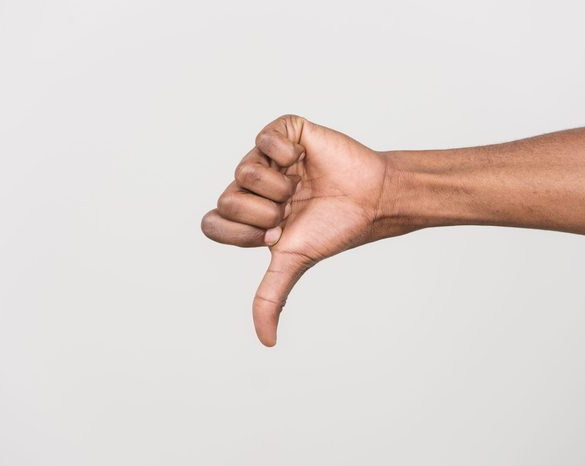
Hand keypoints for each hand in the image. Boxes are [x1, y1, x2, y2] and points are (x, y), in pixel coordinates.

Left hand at [201, 115, 411, 345]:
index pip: (212, 224)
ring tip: (302, 187)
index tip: (274, 233)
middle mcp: (251, 186)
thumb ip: (269, 297)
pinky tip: (304, 160)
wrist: (372, 199)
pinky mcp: (284, 132)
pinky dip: (286, 155)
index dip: (242, 232)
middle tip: (292, 209)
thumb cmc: (334, 229)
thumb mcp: (293, 263)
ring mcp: (266, 158)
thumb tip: (266, 342)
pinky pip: (264, 139)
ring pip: (243, 171)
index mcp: (247, 215)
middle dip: (265, 213)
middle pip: (226, 199)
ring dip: (279, 187)